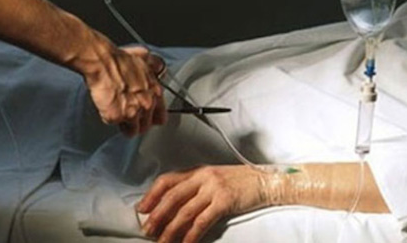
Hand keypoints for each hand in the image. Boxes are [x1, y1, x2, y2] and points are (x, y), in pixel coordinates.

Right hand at [85, 46, 166, 136]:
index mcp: (155, 92)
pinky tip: (107, 107)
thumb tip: (159, 65)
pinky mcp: (116, 117)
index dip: (152, 117)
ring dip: (125, 124)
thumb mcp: (144, 57)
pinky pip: (113, 124)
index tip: (146, 116)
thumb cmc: (119, 59)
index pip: (161, 117)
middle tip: (128, 113)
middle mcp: (146, 104)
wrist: (102, 62)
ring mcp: (132, 113)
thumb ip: (155, 65)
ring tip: (118, 112)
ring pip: (132, 130)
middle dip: (137, 122)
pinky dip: (109, 118)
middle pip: (146, 126)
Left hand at [137, 165, 267, 242]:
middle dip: (158, 215)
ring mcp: (213, 189)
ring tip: (162, 241)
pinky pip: (203, 221)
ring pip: (185, 211)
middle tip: (147, 229)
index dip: (152, 194)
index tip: (142, 208)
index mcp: (197, 171)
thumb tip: (173, 206)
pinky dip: (192, 235)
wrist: (264, 181)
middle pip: (172, 196)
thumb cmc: (238, 181)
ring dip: (171, 229)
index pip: (167, 180)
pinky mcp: (224, 202)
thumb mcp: (213, 178)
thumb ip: (194, 187)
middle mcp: (202, 178)